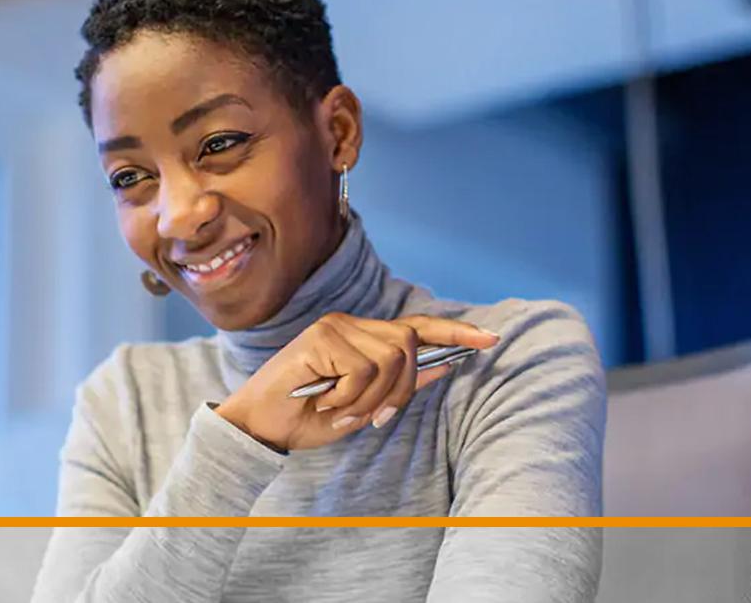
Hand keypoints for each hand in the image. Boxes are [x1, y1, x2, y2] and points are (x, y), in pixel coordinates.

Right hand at [215, 312, 498, 450]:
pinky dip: (349, 398)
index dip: (455, 333)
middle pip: (408, 345)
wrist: (258, 426)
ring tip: (340, 411)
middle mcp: (349, 324)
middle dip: (401, 389)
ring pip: (389, 361)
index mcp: (360, 337)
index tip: (491, 341)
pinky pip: (363, 372)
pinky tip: (324, 403)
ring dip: (371, 399)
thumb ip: (398, 386)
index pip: (416, 326)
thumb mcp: (362, 408)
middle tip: (374, 417)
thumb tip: (443, 368)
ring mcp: (335, 327)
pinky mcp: (322, 338)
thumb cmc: (306, 418)